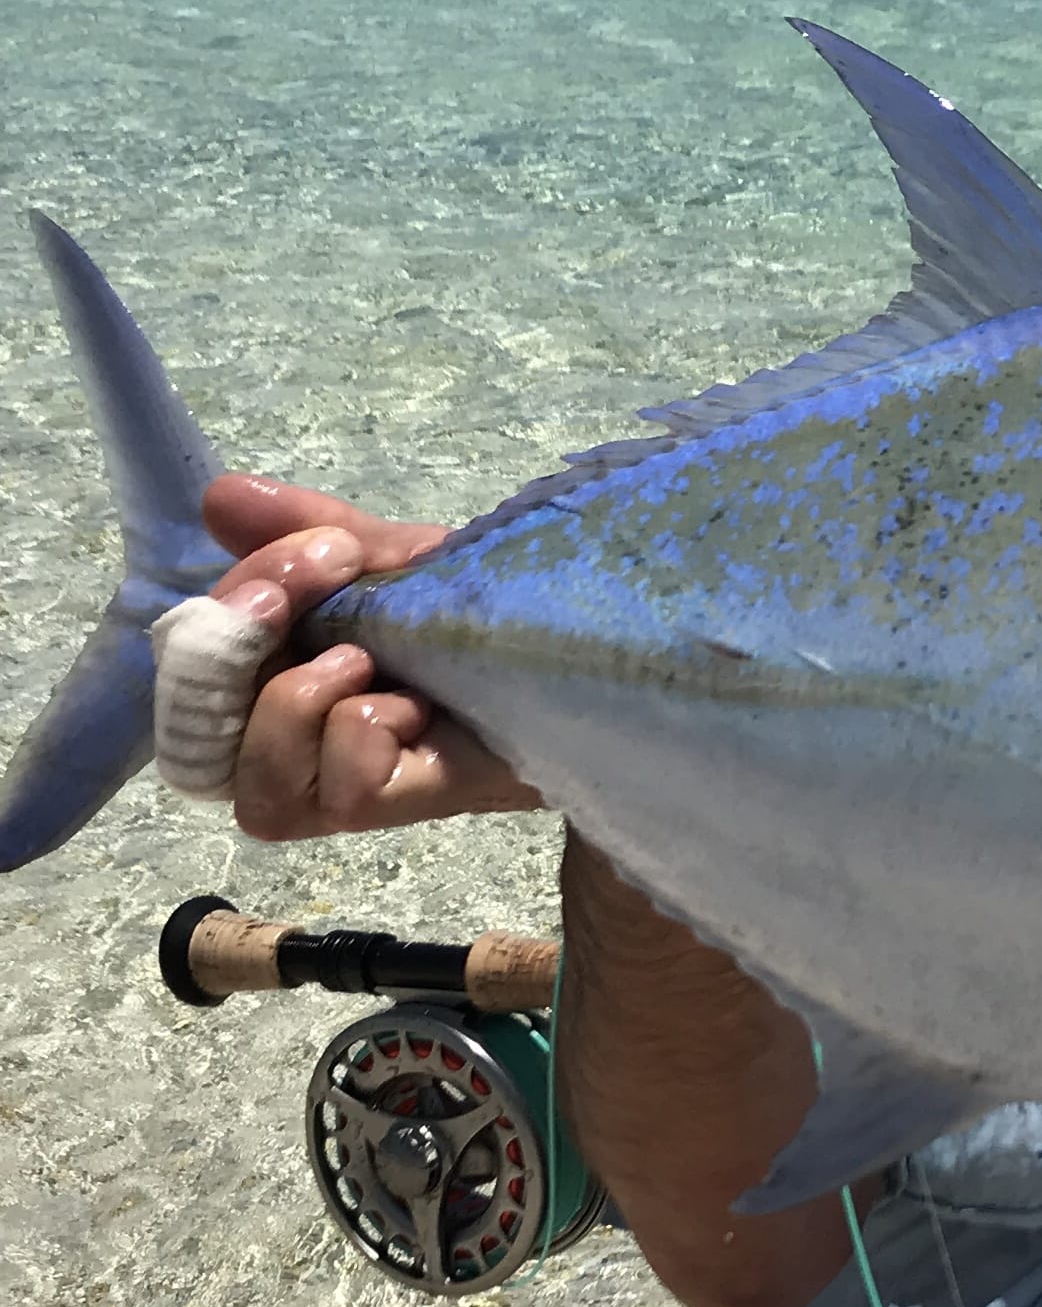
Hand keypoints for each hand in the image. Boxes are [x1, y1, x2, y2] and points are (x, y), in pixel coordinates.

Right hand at [201, 472, 540, 838]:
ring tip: (367, 661)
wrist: (582, 667)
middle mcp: (284, 742)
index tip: (324, 547)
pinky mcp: (392, 812)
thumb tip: (221, 494)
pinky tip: (418, 709)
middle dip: (246, 636)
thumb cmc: (481, 619)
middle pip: (199, 719)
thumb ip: (309, 532)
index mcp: (271, 674)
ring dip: (294, 703)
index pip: (193, 651)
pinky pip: (337, 796)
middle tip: (328, 577)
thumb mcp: (397, 560)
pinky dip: (367, 735)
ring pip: (250, 782)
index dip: (234, 598)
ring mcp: (334, 787)